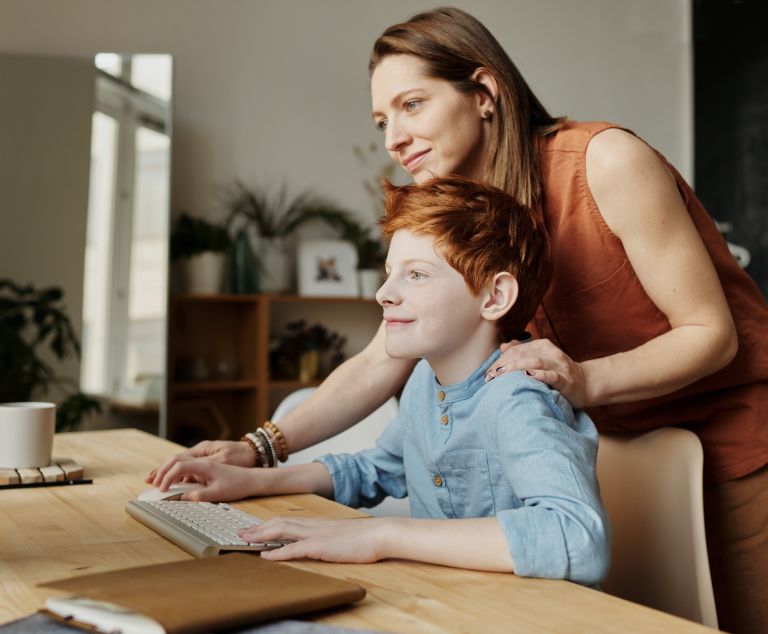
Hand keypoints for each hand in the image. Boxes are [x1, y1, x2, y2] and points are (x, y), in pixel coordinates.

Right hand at [153, 458, 258, 502]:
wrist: (252, 478)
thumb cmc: (237, 484)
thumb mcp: (219, 493)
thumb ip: (199, 495)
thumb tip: (182, 498)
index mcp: (205, 463)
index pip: (179, 465)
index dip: (167, 476)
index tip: (161, 489)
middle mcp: (203, 459)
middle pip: (176, 460)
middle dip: (161, 470)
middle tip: (149, 482)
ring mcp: (203, 461)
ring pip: (180, 462)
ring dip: (166, 470)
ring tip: (153, 481)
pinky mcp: (204, 466)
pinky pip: (186, 467)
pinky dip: (175, 473)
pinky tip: (169, 481)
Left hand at [241, 516, 385, 563]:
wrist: (381, 533)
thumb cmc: (366, 536)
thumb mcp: (342, 535)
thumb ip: (328, 536)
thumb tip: (319, 541)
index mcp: (318, 523)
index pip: (288, 520)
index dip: (269, 524)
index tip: (255, 527)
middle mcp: (314, 525)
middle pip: (280, 522)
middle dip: (259, 528)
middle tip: (241, 533)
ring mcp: (316, 534)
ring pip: (282, 530)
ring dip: (262, 535)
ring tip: (246, 540)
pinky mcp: (321, 546)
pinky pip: (295, 548)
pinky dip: (277, 552)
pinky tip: (266, 556)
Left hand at [485, 338, 588, 407]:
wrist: (586, 383)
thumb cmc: (558, 372)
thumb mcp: (541, 358)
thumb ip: (522, 351)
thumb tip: (503, 347)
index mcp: (542, 345)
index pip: (516, 349)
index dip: (500, 360)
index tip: (488, 373)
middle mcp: (550, 352)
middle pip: (522, 354)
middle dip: (504, 364)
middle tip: (490, 376)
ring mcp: (558, 366)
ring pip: (534, 362)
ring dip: (515, 367)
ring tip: (501, 374)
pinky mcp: (565, 380)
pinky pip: (551, 376)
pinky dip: (538, 375)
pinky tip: (527, 376)